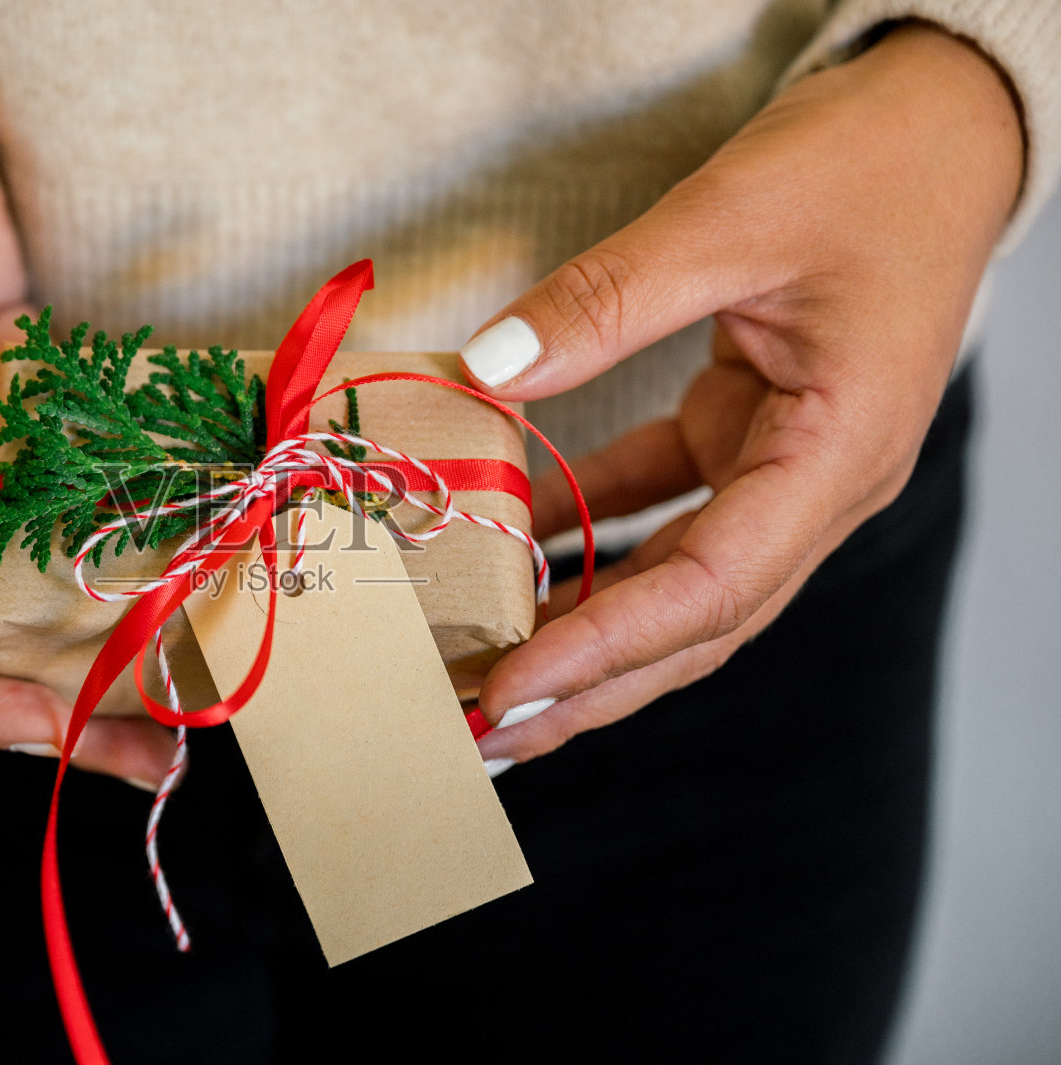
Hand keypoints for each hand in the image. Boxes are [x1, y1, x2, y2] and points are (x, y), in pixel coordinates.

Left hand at [464, 22, 1022, 766]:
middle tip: (486, 732)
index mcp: (838, 455)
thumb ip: (608, 299)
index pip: (711, 586)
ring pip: (679, 581)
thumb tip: (490, 370)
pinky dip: (593, 537)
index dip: (605, 646)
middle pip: (696, 621)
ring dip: (590, 632)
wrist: (946, 128)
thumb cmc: (873, 164)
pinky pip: (664, 506)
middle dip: (593, 686)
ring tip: (495, 676)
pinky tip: (519, 555)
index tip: (511, 687)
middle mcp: (817, 486)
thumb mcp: (732, 216)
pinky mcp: (749, 433)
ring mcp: (784, 466)